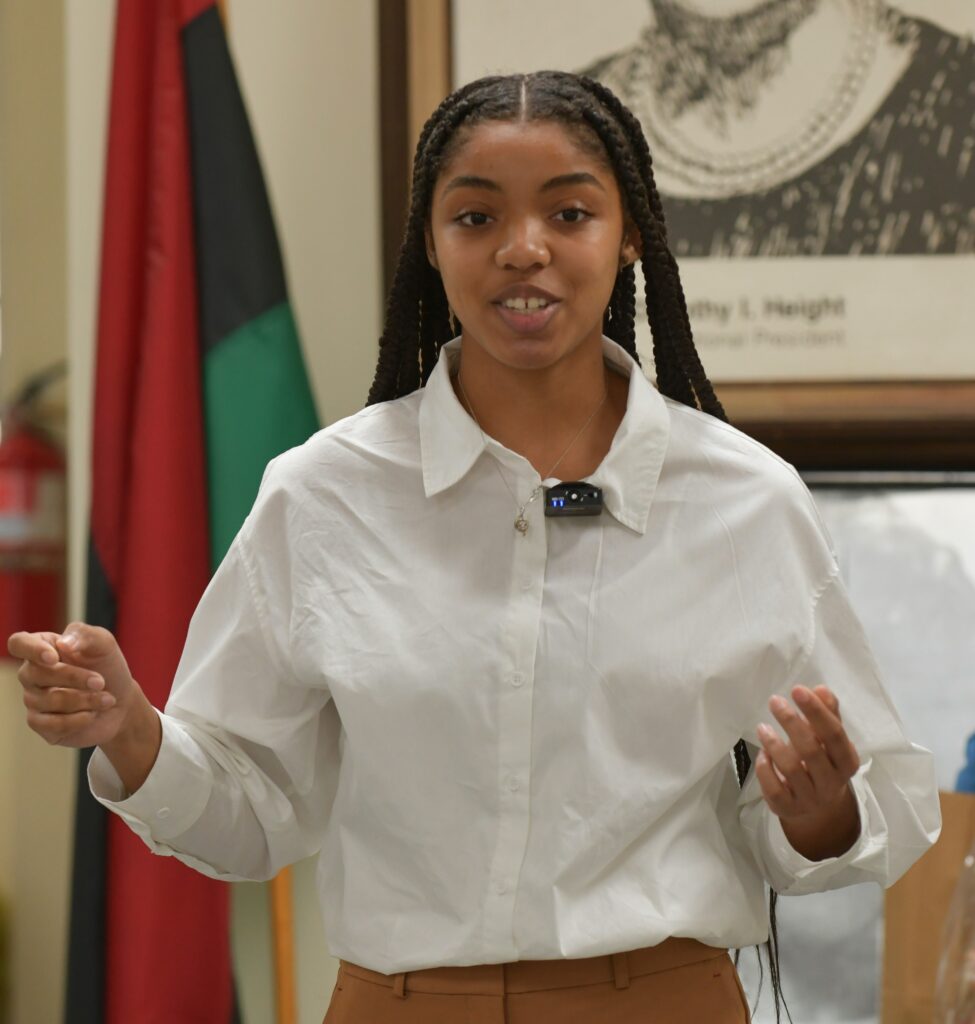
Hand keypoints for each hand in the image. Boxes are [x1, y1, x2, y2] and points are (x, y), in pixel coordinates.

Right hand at [8, 622, 141, 748]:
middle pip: (36, 674)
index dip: (32, 650)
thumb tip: (63, 644)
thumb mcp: (104, 645)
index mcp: (43, 647)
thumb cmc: (107, 667)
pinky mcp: (41, 724)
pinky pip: (53, 724)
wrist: (121, 702)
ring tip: (107, 699)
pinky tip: (93, 714)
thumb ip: (86, 636)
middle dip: (75, 678)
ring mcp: (33, 699)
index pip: (19, 643)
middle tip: (101, 682)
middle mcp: (31, 673)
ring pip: (50, 700)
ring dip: (86, 699)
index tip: (54, 658)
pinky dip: (80, 719)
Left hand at [755, 684, 861, 859]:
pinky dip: (765, 768)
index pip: (834, 735)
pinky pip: (774, 789)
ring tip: (762, 727)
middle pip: (812, 751)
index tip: (797, 690)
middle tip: (775, 701)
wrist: (819, 809)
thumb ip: (827, 714)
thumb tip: (821, 689)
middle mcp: (831, 783)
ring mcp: (810, 798)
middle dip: (791, 723)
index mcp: (847, 762)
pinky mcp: (788, 809)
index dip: (816, 711)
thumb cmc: (823, 763)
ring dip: (774, 744)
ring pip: (791, 770)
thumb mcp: (829, 740)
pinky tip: (762, 754)